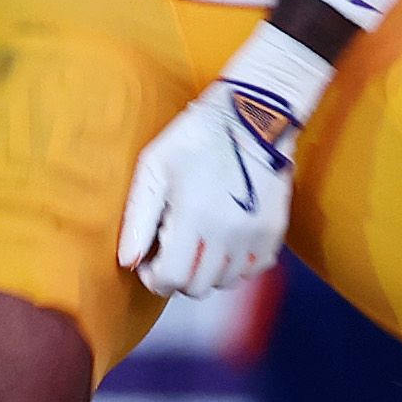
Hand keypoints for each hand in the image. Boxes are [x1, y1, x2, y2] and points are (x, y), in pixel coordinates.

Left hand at [120, 21, 325, 300]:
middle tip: (172, 251)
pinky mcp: (275, 230)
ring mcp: (255, 235)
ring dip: (207, 271)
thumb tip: (127, 263)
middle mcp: (227, 235)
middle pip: (198, 287)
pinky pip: (254, 268)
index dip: (153, 277)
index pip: (170, 279)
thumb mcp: (154, 168)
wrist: (252, 114)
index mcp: (193, 218)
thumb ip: (137, 219)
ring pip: (226, 281)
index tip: (149, 261)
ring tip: (198, 243)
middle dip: (178, 277)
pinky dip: (237, 264)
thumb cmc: (195, 137)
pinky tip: (225, 240)